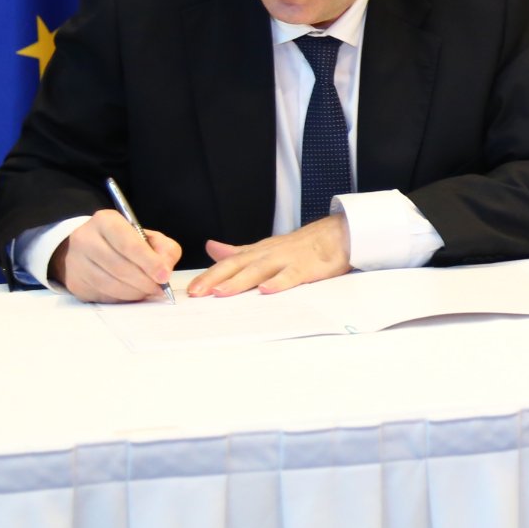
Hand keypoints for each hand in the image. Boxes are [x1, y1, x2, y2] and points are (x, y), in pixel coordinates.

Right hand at [54, 209, 181, 302]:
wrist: (87, 247)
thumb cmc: (122, 241)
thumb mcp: (145, 236)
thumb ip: (163, 249)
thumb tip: (164, 271)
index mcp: (106, 221)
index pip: (128, 244)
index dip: (149, 262)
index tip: (164, 276)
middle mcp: (86, 239)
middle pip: (119, 267)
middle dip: (144, 282)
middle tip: (159, 288)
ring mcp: (76, 262)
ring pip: (109, 285)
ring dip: (134, 292)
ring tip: (147, 291)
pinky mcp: (75, 283)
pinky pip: (102, 295)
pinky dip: (121, 298)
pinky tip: (130, 293)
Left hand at [189, 213, 350, 296]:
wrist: (338, 234)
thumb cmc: (300, 246)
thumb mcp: (265, 247)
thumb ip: (238, 251)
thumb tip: (211, 248)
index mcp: (258, 252)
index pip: (229, 263)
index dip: (209, 275)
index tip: (190, 290)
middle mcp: (269, 254)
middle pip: (239, 265)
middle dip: (215, 278)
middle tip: (196, 293)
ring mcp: (287, 260)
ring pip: (260, 270)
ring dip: (240, 281)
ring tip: (221, 292)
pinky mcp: (307, 267)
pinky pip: (291, 275)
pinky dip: (279, 282)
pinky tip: (266, 290)